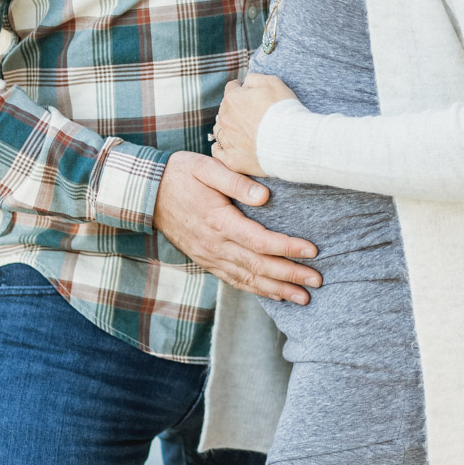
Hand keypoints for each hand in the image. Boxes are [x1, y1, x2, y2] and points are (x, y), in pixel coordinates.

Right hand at [152, 150, 321, 303]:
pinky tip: (274, 294)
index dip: (288, 248)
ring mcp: (209, 256)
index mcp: (218, 221)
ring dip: (277, 290)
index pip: (260, 241)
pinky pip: (234, 280)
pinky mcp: (206, 260)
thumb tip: (265, 196)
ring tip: (304, 297)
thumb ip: (236, 181)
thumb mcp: (206, 167)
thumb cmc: (180, 174)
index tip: (312, 250)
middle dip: (290, 275)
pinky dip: (256, 289)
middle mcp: (215, 245)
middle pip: (258, 266)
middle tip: (317, 281)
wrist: (146, 193)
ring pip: (248, 279)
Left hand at [211, 72, 296, 175]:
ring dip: (228, 128)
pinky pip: (218, 152)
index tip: (249, 94)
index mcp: (232, 99)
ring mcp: (227, 140)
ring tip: (242, 132)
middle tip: (252, 114)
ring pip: (220, 130)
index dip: (241, 89)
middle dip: (235, 110)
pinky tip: (230, 146)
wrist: (290, 141)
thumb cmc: (283, 110)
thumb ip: (254, 79)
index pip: (231, 88)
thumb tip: (245, 84)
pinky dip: (222, 148)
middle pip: (225, 110)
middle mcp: (225, 119)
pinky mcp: (232, 160)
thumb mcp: (272, 82)